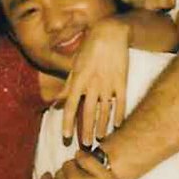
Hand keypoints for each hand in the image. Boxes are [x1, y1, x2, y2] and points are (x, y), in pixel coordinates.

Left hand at [34, 154, 127, 178]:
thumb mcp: (106, 176)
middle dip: (61, 172)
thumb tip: (77, 153)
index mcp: (75, 178)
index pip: (68, 165)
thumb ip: (90, 162)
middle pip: (58, 176)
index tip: (76, 166)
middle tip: (65, 174)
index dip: (72, 164)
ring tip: (46, 178)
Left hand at [59, 14, 129, 145]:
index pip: (71, 106)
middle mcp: (92, 84)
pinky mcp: (122, 81)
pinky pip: (121, 102)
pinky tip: (117, 126)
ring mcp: (108, 83)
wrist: (111, 33)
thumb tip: (56, 103)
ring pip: (105, 111)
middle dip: (86, 131)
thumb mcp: (74, 66)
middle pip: (88, 113)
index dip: (68, 122)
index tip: (66, 136)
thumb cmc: (89, 49)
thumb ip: (66, 86)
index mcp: (78, 79)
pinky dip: (119, 115)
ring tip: (101, 139)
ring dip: (102, 126)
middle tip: (86, 145)